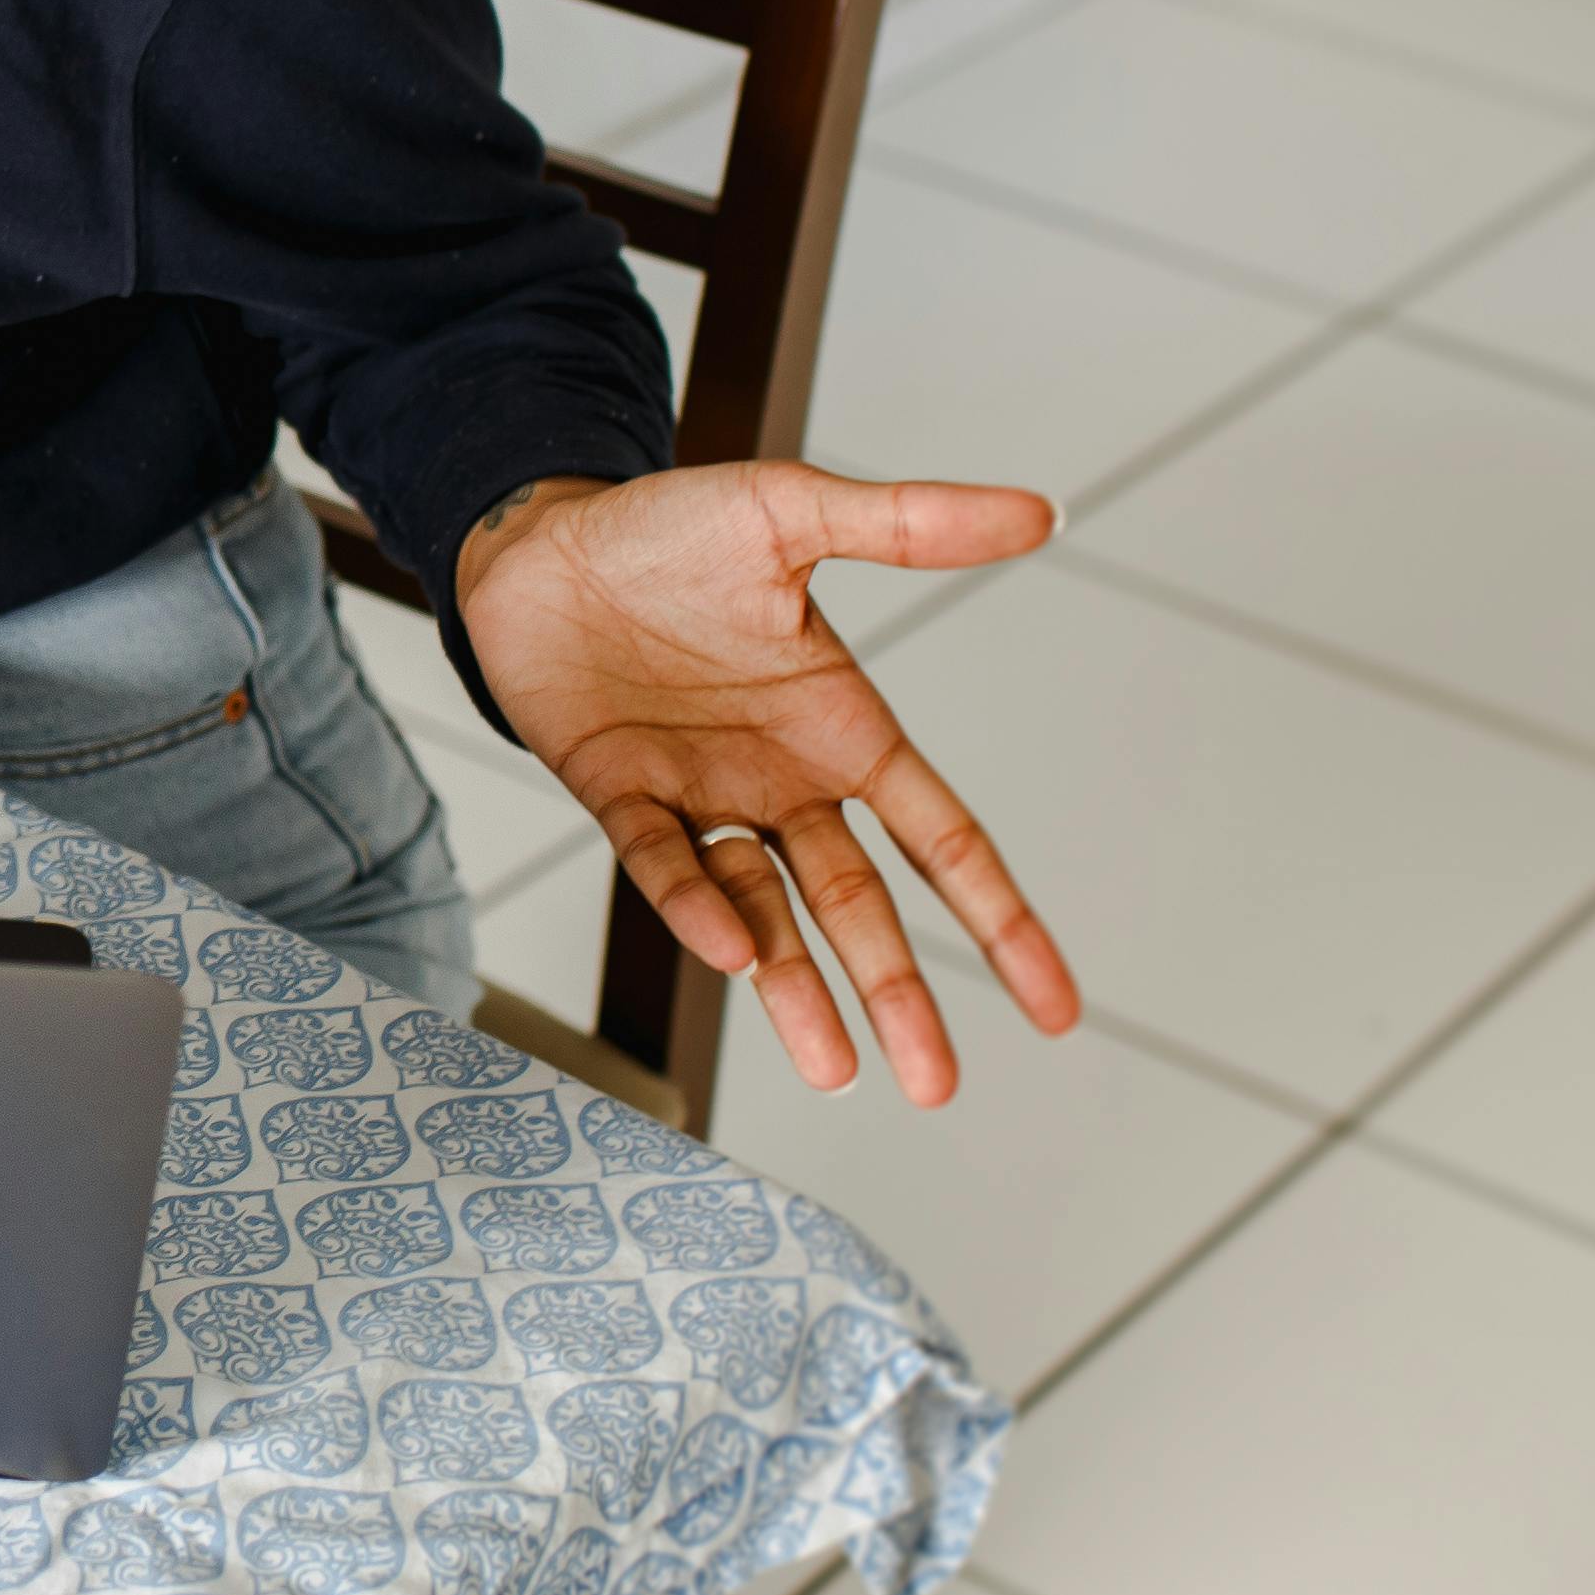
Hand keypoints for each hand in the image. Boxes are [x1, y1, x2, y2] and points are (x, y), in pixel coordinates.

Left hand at [455, 464, 1078, 1102]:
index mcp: (842, 729)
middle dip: (897, 992)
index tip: (1055, 1011)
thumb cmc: (669, 527)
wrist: (539, 536)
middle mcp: (780, 781)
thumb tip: (1042, 509)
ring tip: (835, 1072)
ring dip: (796, 991)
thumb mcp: (794, 512)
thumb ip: (910, 522)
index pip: (944, 841)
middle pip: (858, 906)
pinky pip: (663, 863)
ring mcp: (699, 796)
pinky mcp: (615, 793)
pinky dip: (694, 908)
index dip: (1001, 920)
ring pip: (763, 914)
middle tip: (936, 1084)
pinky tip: (730, 952)